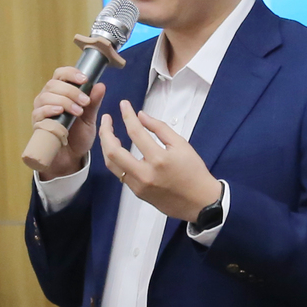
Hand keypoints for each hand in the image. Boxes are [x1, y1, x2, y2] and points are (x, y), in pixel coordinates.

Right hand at [30, 67, 106, 178]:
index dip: (71, 73)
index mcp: (61, 92)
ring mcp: (41, 110)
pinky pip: (39, 112)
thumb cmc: (78, 136)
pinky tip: (60, 112)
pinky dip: (50, 109)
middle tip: (85, 101)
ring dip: (64, 101)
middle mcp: (48, 98)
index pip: (61, 74)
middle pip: (53, 84)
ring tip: (78, 111)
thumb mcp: (90, 118)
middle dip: (71, 90)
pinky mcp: (37, 123)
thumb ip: (94, 102)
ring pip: (46, 96)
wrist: (71, 158)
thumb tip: (101, 85)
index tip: (85, 79)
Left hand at [99, 101, 221, 222]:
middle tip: (106, 119)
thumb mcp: (181, 144)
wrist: (200, 202)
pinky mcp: (137, 192)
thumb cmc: (194, 172)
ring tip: (107, 133)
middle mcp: (145, 174)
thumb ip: (159, 128)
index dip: (127, 115)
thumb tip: (141, 116)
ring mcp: (139, 185)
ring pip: (112, 164)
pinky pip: (120, 174)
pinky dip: (115, 159)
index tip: (124, 105)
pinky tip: (117, 150)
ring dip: (106, 146)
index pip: (136, 132)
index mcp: (159, 159)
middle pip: (113, 152)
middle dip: (106, 132)